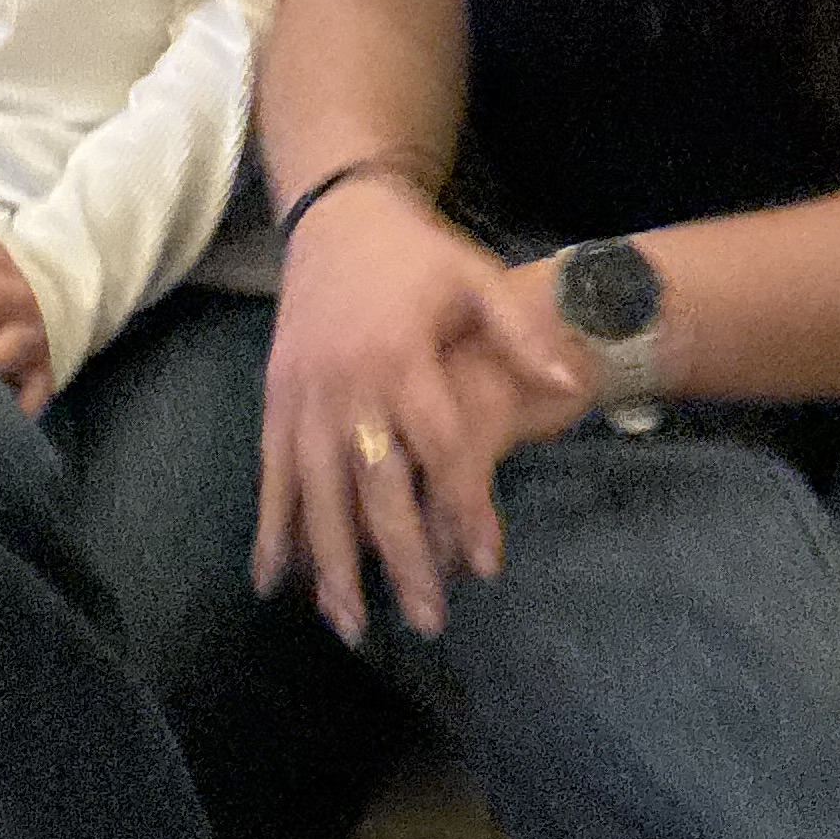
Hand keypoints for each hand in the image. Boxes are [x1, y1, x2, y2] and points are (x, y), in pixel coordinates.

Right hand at [252, 177, 583, 644]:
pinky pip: (271, 473)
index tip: (487, 566)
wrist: (336, 213)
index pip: (438, 449)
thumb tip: (568, 383)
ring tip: (350, 625)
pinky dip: (271, 530)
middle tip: (428, 622)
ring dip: (330, 563)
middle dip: (400, 560)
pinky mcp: (275, 396)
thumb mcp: (476, 277)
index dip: (464, 508)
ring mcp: (303, 393)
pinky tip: (274, 582)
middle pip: (375, 487)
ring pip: (315, 493)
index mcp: (401, 355)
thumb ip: (520, 334)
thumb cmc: (416, 253)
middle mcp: (348, 382)